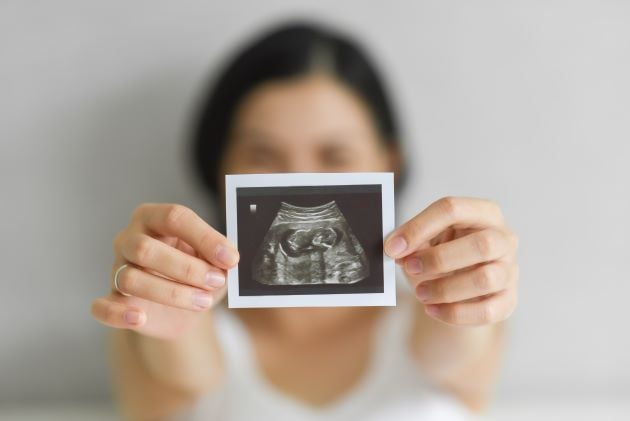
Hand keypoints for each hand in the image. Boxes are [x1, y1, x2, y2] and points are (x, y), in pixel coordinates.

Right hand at [91, 203, 238, 340]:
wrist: (182, 308)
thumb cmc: (197, 272)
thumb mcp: (213, 260)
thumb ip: (219, 256)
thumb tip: (228, 259)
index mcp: (155, 218)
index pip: (175, 217)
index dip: (204, 237)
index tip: (231, 258)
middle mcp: (130, 238)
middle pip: (146, 248)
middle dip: (186, 268)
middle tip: (216, 280)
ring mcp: (116, 269)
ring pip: (130, 279)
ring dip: (172, 293)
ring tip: (204, 302)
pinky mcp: (113, 300)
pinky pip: (103, 307)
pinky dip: (118, 314)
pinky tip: (140, 318)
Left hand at [385, 197, 517, 325]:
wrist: (461, 288)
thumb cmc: (444, 255)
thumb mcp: (426, 241)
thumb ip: (413, 241)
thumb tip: (396, 248)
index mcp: (483, 212)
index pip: (453, 209)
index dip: (418, 228)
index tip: (393, 247)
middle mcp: (503, 238)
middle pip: (481, 244)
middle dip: (439, 259)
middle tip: (410, 268)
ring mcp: (510, 270)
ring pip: (485, 279)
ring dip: (445, 289)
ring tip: (420, 293)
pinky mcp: (509, 300)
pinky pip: (487, 311)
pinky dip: (454, 313)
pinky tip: (432, 309)